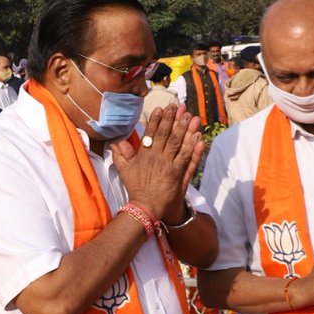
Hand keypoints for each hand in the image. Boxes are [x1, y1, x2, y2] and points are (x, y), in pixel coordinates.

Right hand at [112, 105, 202, 221]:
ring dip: (184, 128)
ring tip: (190, 116)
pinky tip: (198, 136)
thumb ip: (120, 155)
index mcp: (143, 155)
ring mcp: (167, 165)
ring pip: (177, 143)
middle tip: (177, 106)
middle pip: (165, 134)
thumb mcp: (124, 171)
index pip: (150, 134)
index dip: (156, 120)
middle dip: (171, 119)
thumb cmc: (136, 188)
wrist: (145, 206)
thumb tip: (115, 142)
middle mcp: (156, 157)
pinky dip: (192, 146)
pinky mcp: (177, 174)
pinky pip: (186, 157)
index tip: (160, 108)